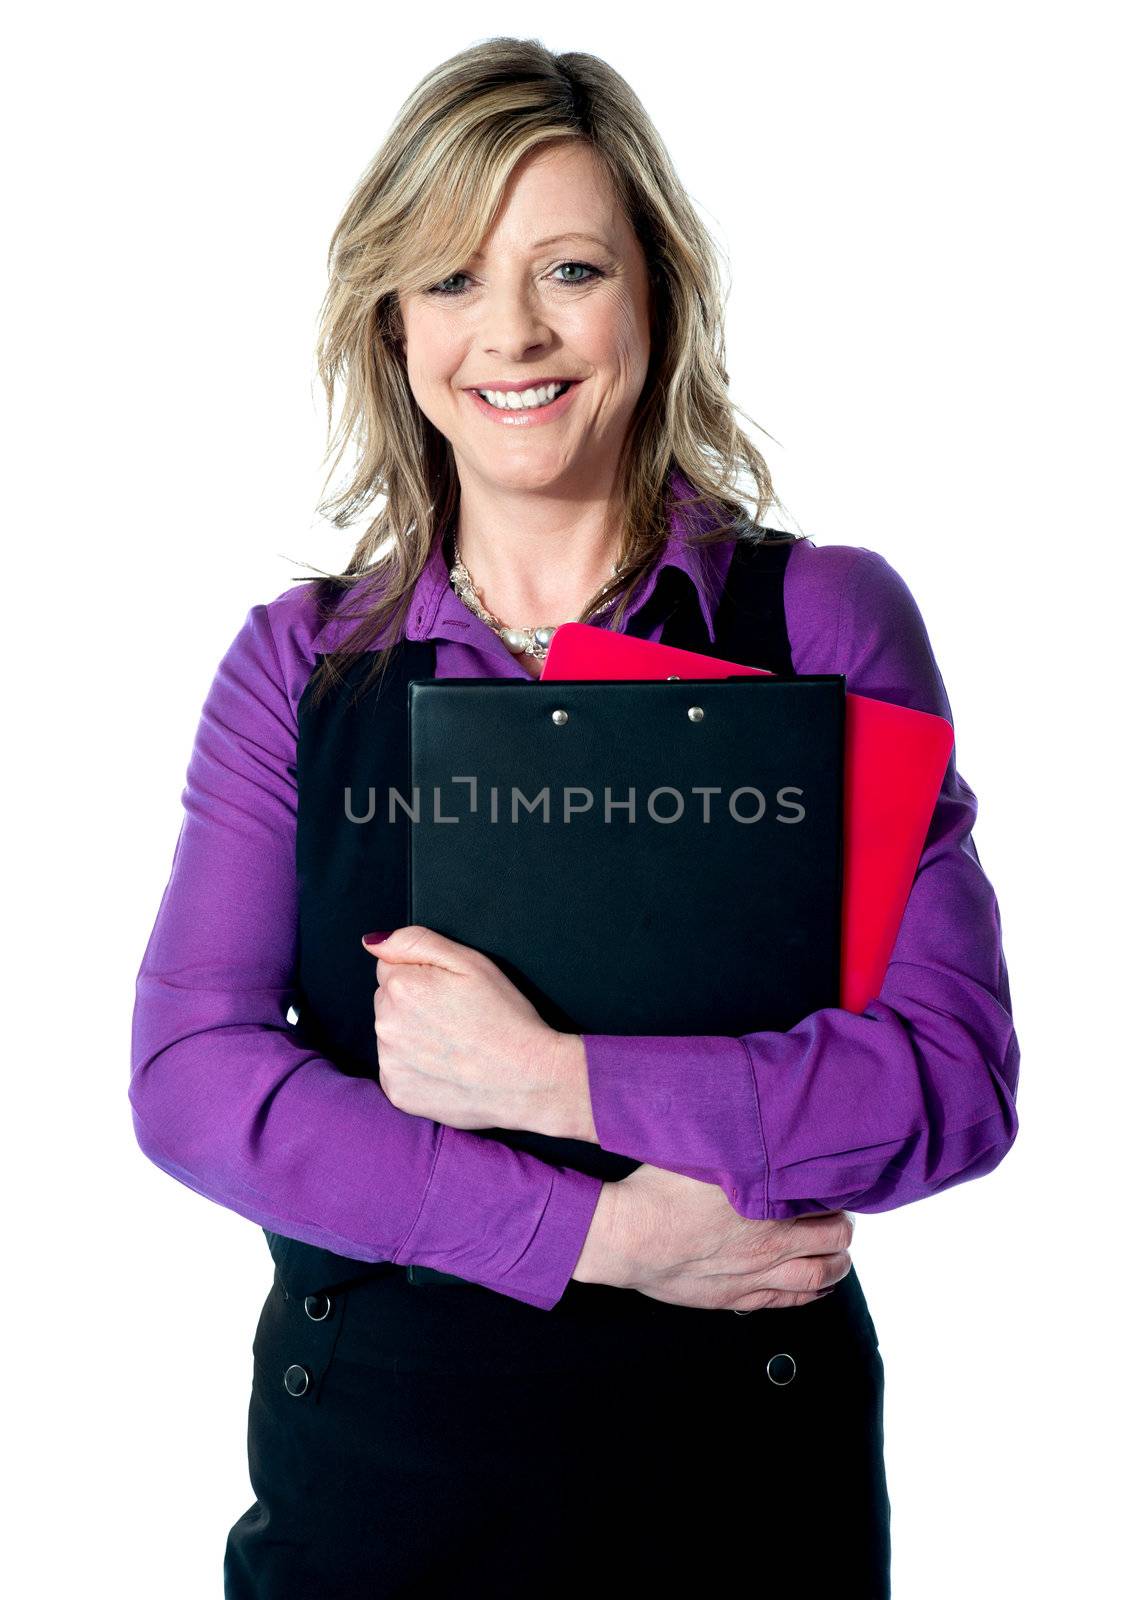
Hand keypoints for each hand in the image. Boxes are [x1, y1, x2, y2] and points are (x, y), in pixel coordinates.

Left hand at [361, 925, 585, 1134]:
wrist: (529, 1079)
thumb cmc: (505, 1017)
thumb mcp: (470, 962)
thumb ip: (416, 942)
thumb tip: (373, 942)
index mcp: (401, 987)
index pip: (390, 968)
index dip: (423, 975)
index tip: (449, 991)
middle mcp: (386, 1025)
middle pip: (388, 1002)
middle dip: (413, 1004)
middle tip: (455, 1018)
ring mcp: (390, 1063)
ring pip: (392, 1036)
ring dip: (412, 1037)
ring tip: (454, 1045)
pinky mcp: (398, 1093)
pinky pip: (398, 1070)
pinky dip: (415, 1069)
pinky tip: (446, 1069)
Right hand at [573, 1165, 852, 1311]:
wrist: (627, 1237)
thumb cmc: (657, 1190)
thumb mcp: (700, 1149)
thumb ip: (731, 1137)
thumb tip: (750, 1110)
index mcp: (766, 1203)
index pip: (824, 1199)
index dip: (836, 1191)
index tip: (835, 1182)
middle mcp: (769, 1244)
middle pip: (832, 1240)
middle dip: (843, 1228)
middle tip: (840, 1216)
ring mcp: (754, 1275)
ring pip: (817, 1277)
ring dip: (837, 1265)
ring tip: (839, 1254)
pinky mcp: (735, 1297)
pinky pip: (787, 1301)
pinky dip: (811, 1293)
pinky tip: (816, 1287)